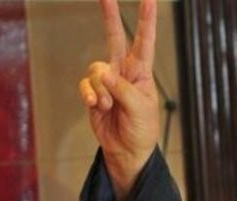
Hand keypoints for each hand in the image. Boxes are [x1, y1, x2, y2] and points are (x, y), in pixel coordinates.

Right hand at [78, 0, 158, 200]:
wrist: (127, 150)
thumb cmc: (142, 129)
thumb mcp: (140, 109)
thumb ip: (123, 89)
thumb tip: (104, 73)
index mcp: (142, 73)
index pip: (145, 43)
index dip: (146, 22)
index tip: (150, 0)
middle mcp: (124, 72)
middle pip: (114, 38)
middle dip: (110, 17)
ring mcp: (107, 81)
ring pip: (96, 71)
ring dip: (102, 91)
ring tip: (111, 107)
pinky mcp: (93, 92)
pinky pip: (86, 86)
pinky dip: (91, 96)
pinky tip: (98, 107)